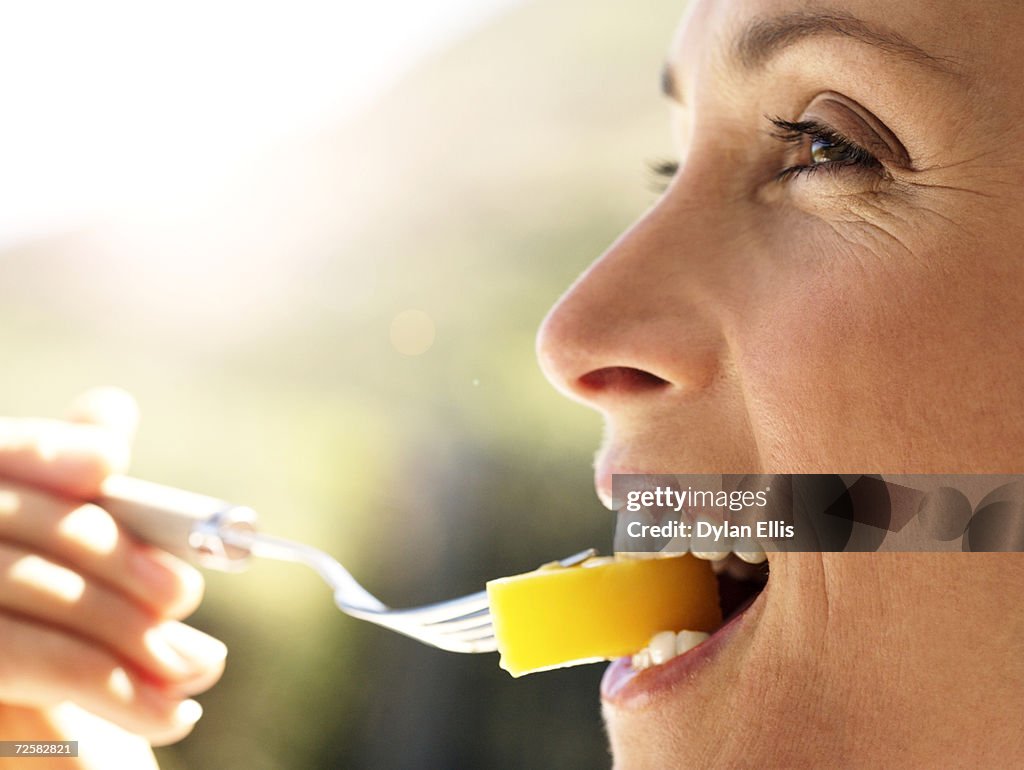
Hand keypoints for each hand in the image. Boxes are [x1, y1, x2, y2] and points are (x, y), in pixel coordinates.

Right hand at [0, 389, 225, 768]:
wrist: (59, 759)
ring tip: (202, 668)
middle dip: (117, 560)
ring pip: (27, 608)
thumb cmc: (66, 655)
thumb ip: (84, 500)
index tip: (108, 460)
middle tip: (187, 597)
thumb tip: (109, 407)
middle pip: (13, 534)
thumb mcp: (80, 574)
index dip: (43, 451)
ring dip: (132, 638)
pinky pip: (29, 667)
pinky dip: (115, 689)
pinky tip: (171, 711)